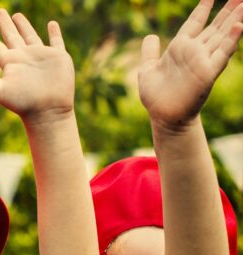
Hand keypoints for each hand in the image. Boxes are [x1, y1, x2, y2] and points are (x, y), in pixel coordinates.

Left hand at [0, 11, 73, 121]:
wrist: (48, 111)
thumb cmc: (23, 104)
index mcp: (8, 63)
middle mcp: (22, 58)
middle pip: (10, 36)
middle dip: (4, 24)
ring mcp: (40, 56)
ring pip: (30, 36)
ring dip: (24, 26)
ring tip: (17, 15)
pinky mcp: (58, 57)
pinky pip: (56, 41)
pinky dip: (54, 33)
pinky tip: (51, 24)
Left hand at [139, 0, 242, 128]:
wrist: (163, 117)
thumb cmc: (156, 96)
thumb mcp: (147, 69)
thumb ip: (149, 52)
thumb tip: (150, 36)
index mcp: (179, 48)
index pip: (194, 23)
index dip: (202, 9)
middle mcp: (194, 52)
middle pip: (214, 26)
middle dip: (227, 11)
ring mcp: (202, 61)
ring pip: (222, 36)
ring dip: (234, 20)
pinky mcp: (207, 73)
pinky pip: (221, 54)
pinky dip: (230, 40)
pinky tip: (239, 26)